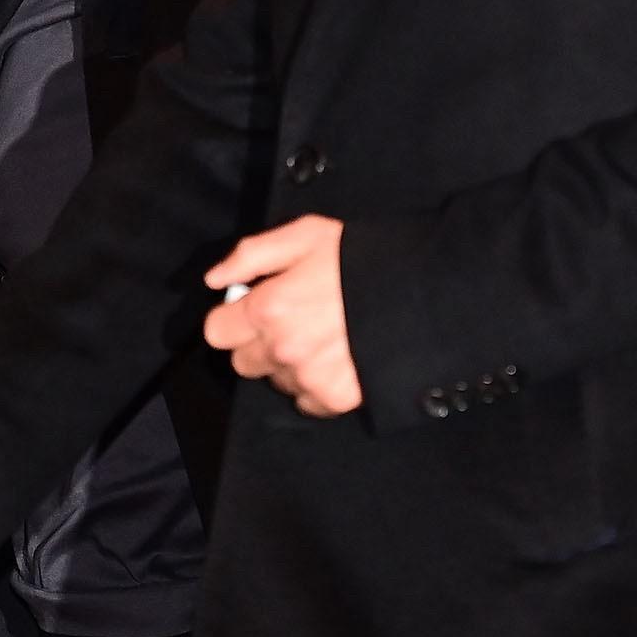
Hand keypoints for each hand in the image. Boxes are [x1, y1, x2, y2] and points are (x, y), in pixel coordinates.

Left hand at [203, 216, 362, 417]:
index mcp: (269, 308)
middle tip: (292, 320)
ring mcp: (310, 378)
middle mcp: (284, 349)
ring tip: (322, 337)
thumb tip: (213, 279)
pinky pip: (308, 401)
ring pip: (276, 381)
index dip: (232, 318)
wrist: (424, 290)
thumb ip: (251, 255)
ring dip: (289, 364)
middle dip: (258, 342)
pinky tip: (338, 359)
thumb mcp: (304, 235)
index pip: (217, 332)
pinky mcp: (337, 399)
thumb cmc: (361, 257)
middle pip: (243, 362)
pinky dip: (317, 385)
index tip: (252, 308)